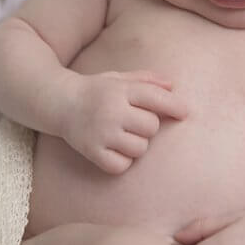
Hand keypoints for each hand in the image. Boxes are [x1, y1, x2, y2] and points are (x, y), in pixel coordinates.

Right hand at [61, 69, 185, 173]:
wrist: (59, 103)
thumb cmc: (97, 91)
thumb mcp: (119, 78)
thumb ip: (146, 80)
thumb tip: (173, 85)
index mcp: (120, 90)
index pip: (156, 98)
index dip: (175, 106)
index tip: (185, 113)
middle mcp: (111, 110)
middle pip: (152, 126)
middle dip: (148, 126)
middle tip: (133, 121)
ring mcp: (101, 132)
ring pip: (140, 148)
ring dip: (136, 144)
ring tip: (121, 135)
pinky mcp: (91, 151)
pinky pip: (122, 165)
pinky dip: (122, 161)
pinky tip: (113, 149)